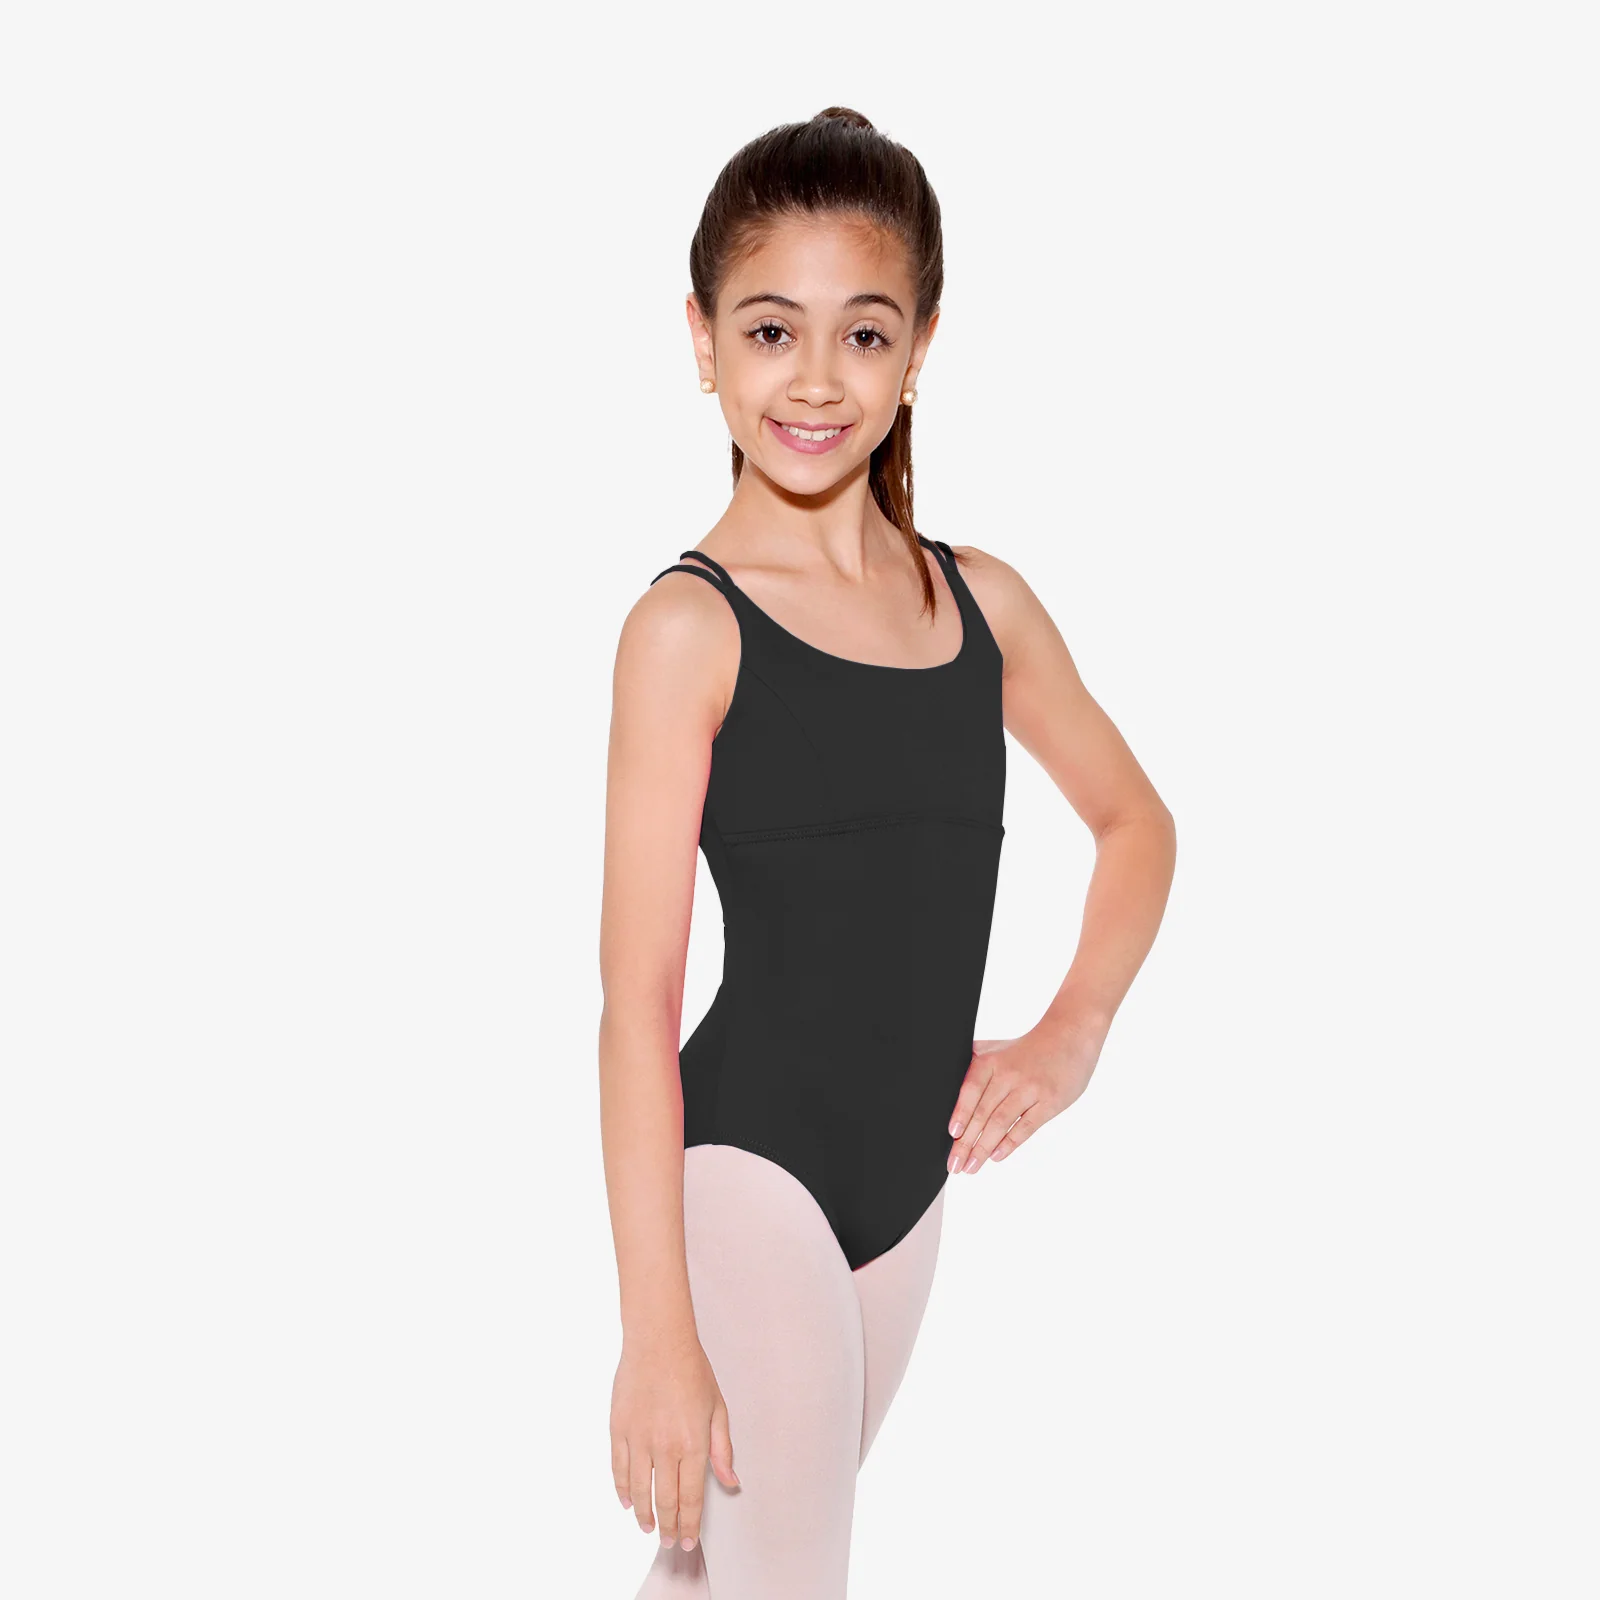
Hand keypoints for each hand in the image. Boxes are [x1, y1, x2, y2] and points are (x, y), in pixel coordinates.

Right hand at [610, 1334, 739, 1551]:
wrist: (658, 1341)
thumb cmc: (692, 1370)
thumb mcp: (717, 1408)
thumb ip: (722, 1449)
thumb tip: (731, 1481)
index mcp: (693, 1443)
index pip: (691, 1497)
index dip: (689, 1524)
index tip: (687, 1540)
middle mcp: (665, 1447)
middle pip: (665, 1500)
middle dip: (668, 1527)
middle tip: (668, 1542)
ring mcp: (639, 1439)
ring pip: (639, 1490)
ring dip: (644, 1515)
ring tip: (648, 1528)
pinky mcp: (619, 1429)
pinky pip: (618, 1469)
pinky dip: (622, 1490)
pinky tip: (628, 1501)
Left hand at [945, 1013, 1107, 1175]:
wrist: (1068, 1037)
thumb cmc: (1028, 1048)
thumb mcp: (997, 1048)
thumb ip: (974, 1062)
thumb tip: (948, 1080)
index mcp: (991, 1061)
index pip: (970, 1090)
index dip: (960, 1113)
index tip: (952, 1135)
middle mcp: (1008, 1075)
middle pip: (982, 1113)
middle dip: (966, 1142)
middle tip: (955, 1165)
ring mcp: (1029, 1089)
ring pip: (1001, 1123)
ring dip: (983, 1148)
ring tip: (972, 1167)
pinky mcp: (1049, 1102)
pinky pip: (1026, 1127)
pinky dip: (1010, 1143)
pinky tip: (996, 1156)